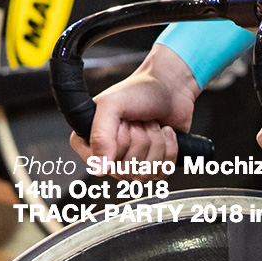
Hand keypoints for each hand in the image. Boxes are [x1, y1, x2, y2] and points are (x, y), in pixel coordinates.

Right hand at [70, 44, 199, 170]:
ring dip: (156, 144)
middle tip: (139, 120)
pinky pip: (161, 173)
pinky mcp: (153, 164)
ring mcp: (132, 160)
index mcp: (90, 139)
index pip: (101, 164)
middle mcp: (109, 153)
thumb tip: (98, 169)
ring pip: (144, 173)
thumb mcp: (113, 105)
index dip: (118, 142)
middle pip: (125, 170)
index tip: (123, 122)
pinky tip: (165, 132)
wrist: (171, 87)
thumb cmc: (140, 90)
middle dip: (140, 140)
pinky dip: (169, 149)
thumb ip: (100, 136)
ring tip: (152, 123)